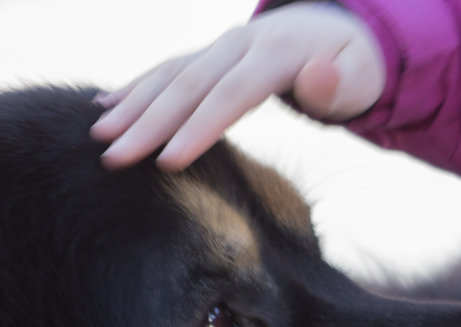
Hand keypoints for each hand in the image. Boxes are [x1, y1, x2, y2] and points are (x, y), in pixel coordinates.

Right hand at [91, 2, 384, 170]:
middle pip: (188, 85)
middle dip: (148, 123)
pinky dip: (133, 87)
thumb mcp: (360, 78)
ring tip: (100, 136)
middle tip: (114, 158)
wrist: (333, 30)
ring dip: (131, 105)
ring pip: (168, 74)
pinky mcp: (206, 56)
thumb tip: (320, 74)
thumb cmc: (352, 69)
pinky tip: (103, 107)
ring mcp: (218, 48)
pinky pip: (164, 69)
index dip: (199, 129)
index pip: (231, 95)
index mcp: (274, 54)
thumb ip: (339, 84)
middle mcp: (238, 46)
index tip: (168, 163)